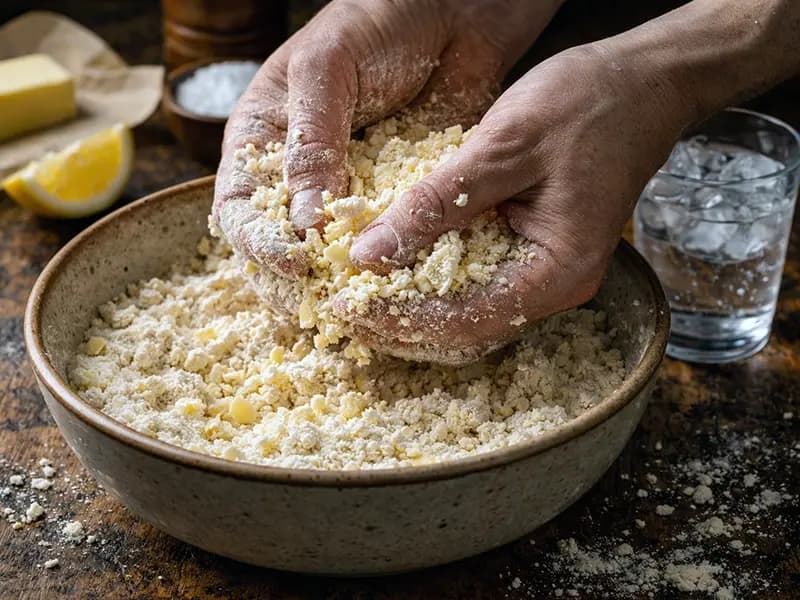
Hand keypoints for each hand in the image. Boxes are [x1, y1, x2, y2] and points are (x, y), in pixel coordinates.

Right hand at [213, 0, 563, 278]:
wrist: (452, 15)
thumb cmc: (376, 24)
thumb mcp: (327, 71)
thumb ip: (310, 140)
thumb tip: (302, 221)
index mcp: (262, 140)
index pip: (240, 208)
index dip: (258, 243)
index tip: (293, 263)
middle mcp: (298, 176)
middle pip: (278, 245)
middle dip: (292, 280)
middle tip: (320, 303)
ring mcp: (347, 193)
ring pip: (330, 255)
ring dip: (339, 284)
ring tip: (357, 307)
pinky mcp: (391, 202)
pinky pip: (383, 243)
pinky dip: (387, 268)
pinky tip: (399, 288)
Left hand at [337, 44, 695, 363]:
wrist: (640, 83)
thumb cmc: (585, 105)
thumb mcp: (502, 148)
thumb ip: (436, 204)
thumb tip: (369, 254)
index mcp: (557, 272)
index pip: (466, 322)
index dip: (402, 319)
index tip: (347, 308)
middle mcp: (552, 286)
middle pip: (464, 326)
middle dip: (401, 319)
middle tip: (342, 305)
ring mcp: (543, 270)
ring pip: (466, 307)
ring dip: (412, 301)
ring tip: (358, 289)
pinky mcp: (530, 248)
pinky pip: (475, 277)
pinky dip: (432, 274)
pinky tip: (397, 259)